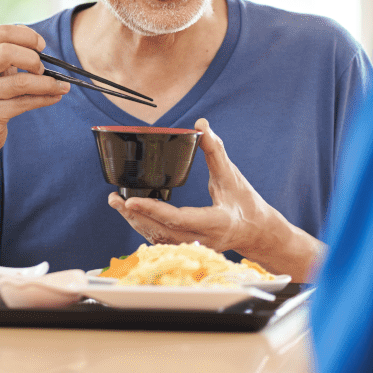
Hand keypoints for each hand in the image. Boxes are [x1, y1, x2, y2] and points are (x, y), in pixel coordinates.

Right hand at [0, 24, 69, 167]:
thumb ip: (8, 56)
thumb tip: (39, 44)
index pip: (0, 33)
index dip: (26, 35)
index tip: (41, 45)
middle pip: (7, 52)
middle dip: (33, 59)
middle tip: (42, 68)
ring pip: (21, 82)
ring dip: (47, 83)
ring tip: (61, 86)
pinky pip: (24, 103)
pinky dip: (45, 98)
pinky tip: (55, 97)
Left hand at [107, 118, 322, 278]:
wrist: (257, 231)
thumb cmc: (246, 203)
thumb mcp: (232, 175)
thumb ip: (215, 150)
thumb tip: (202, 124)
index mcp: (216, 222)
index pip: (178, 219)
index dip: (153, 210)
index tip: (131, 200)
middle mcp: (203, 239)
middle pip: (161, 232)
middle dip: (135, 216)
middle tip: (115, 200)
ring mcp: (195, 247)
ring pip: (159, 239)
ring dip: (136, 222)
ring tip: (117, 204)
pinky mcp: (188, 248)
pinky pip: (162, 241)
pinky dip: (145, 227)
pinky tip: (133, 214)